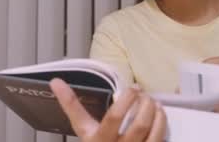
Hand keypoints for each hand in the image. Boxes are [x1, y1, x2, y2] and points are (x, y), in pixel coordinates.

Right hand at [50, 78, 166, 141]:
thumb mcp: (82, 129)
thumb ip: (71, 105)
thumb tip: (55, 81)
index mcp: (98, 140)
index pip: (114, 117)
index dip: (127, 99)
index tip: (133, 87)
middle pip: (139, 124)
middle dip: (146, 104)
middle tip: (144, 94)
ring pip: (152, 132)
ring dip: (157, 113)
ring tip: (154, 102)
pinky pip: (160, 140)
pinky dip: (162, 124)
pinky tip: (160, 115)